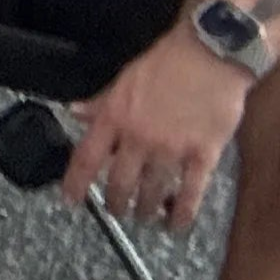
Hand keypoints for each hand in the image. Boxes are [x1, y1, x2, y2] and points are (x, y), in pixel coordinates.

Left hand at [63, 28, 252, 232]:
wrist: (209, 55)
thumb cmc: (166, 64)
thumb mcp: (124, 79)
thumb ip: (101, 102)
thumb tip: (75, 112)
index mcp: (114, 118)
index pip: (86, 158)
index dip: (75, 183)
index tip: (70, 200)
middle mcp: (138, 138)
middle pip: (119, 184)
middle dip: (115, 203)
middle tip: (117, 210)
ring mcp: (171, 149)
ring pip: (152, 193)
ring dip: (145, 210)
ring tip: (144, 216)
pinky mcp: (203, 155)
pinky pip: (190, 193)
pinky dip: (181, 214)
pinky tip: (176, 224)